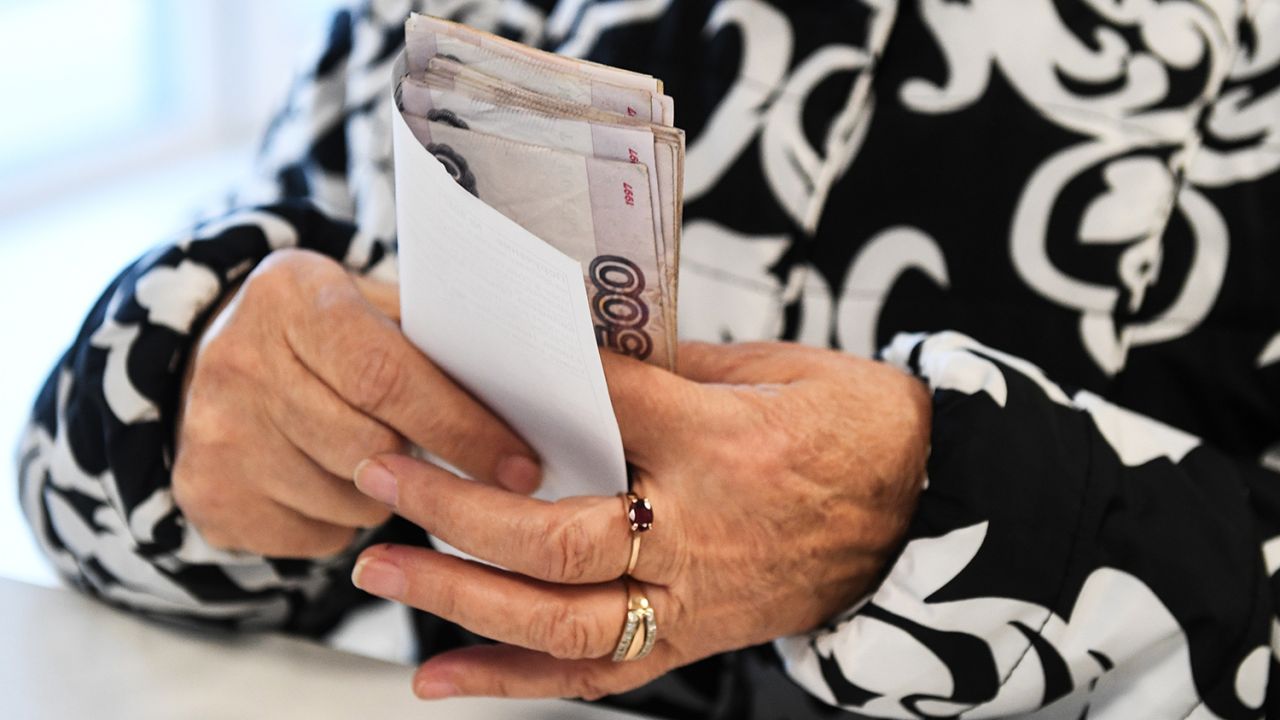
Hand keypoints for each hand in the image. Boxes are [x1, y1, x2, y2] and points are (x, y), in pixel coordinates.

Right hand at [174, 249, 540, 557]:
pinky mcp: (209, 496)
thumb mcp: (369, 304)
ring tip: (389, 460)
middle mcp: (239, 362)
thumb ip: (432, 341)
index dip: (462, 427)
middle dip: (437, 469)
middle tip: (480, 477)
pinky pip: (317, 537)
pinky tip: (338, 482)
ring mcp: (215, 435)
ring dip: (394, 496)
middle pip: (370, 446)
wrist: (207, 359)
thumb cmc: (323, 332)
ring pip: (350, 501)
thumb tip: (531, 397)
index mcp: (292, 296)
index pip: (388, 377)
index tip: (520, 466)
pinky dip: (347, 522)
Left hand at [348, 341, 929, 698]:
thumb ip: (676, 368)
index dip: (526, 380)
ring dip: (460, 597)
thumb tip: (580, 356)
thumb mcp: (778, 369)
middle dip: (456, 504)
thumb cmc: (855, 428)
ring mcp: (696, 598)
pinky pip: (596, 673)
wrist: (926, 514)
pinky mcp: (694, 638)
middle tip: (380, 469)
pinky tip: (438, 676)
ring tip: (380, 566)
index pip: (604, 406)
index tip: (456, 355)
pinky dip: (512, 680)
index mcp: (729, 443)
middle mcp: (703, 530)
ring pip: (562, 617)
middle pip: (560, 532)